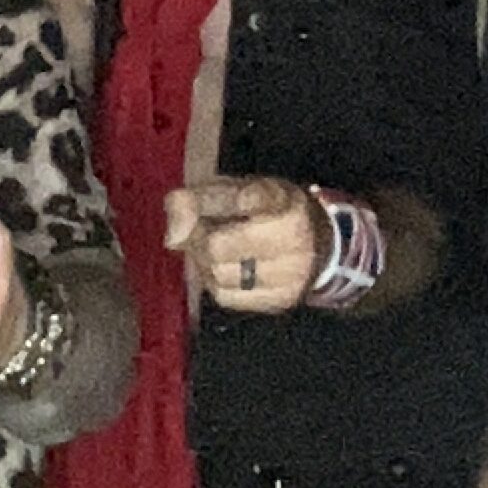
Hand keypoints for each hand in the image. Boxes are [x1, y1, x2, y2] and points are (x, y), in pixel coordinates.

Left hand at [167, 173, 321, 314]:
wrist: (316, 240)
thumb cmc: (265, 209)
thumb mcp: (233, 187)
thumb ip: (196, 200)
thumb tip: (171, 237)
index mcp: (281, 199)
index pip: (238, 199)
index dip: (207, 202)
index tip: (202, 205)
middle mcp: (293, 237)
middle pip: (216, 246)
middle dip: (199, 239)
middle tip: (204, 230)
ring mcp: (290, 273)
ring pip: (219, 275)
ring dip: (205, 263)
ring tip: (216, 249)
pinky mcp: (281, 300)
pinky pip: (227, 297)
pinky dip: (216, 282)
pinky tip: (225, 267)